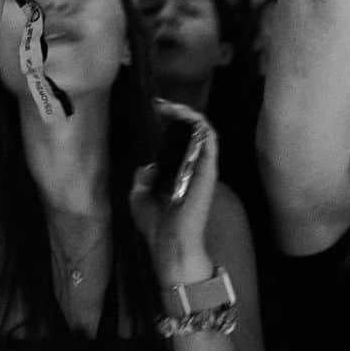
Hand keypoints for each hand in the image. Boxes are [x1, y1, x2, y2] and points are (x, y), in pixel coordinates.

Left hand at [130, 100, 217, 284]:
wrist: (169, 246)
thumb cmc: (157, 227)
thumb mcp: (139, 198)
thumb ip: (142, 178)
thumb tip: (148, 165)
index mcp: (179, 173)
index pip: (180, 141)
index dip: (170, 123)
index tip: (155, 109)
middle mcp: (194, 167)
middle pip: (193, 132)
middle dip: (178, 113)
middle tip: (160, 104)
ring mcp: (203, 168)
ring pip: (204, 131)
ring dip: (188, 114)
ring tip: (169, 106)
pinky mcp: (209, 170)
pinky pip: (209, 139)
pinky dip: (198, 123)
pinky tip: (182, 115)